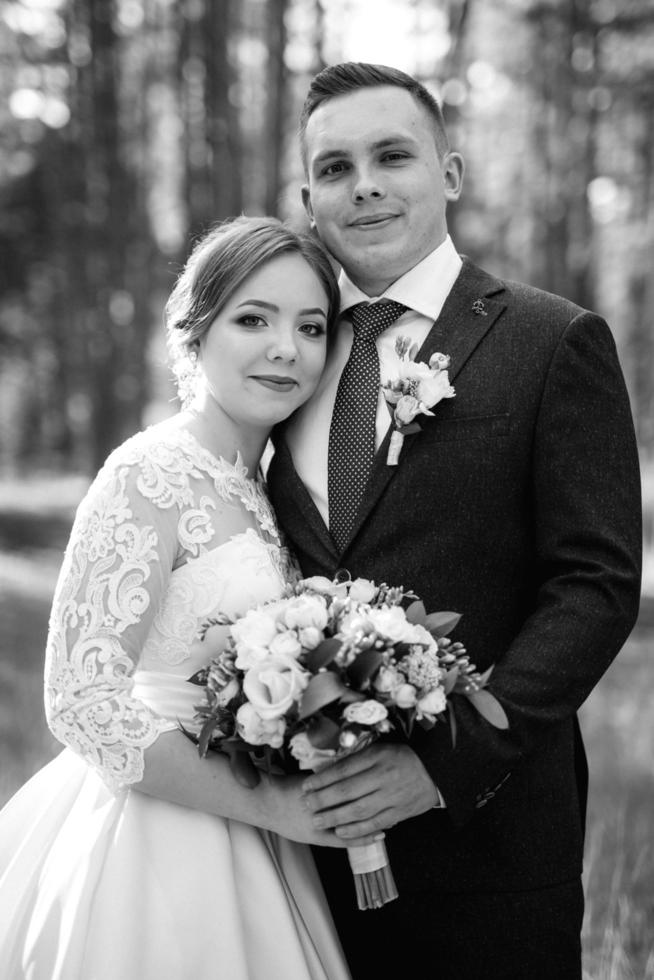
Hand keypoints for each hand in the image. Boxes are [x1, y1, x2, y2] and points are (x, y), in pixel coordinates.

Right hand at [260, 772, 382, 848]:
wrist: (267, 804)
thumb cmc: (288, 787)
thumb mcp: (312, 776)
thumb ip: (331, 775)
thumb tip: (352, 767)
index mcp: (321, 791)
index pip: (350, 789)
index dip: (370, 788)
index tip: (386, 783)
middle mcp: (321, 808)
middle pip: (354, 806)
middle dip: (374, 804)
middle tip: (393, 801)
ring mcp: (319, 826)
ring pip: (352, 825)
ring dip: (371, 821)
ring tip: (390, 818)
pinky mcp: (317, 838)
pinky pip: (343, 841)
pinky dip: (360, 838)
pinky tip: (376, 836)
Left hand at [301, 743, 438, 840]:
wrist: (437, 771)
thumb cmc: (404, 756)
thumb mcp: (380, 749)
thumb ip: (357, 759)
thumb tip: (328, 769)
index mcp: (378, 756)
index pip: (344, 769)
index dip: (323, 778)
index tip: (306, 785)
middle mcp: (384, 776)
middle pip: (348, 790)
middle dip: (323, 799)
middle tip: (306, 804)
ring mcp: (392, 795)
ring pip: (359, 810)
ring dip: (335, 817)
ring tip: (318, 820)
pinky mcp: (400, 812)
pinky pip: (375, 823)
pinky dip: (356, 829)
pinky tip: (340, 831)